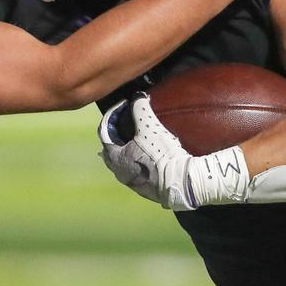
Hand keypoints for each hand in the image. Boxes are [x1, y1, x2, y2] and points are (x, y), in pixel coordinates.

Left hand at [98, 94, 249, 209]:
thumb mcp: (149, 126)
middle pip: (111, 150)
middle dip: (115, 135)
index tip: (123, 107)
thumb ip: (140, 108)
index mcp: (116, 158)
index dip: (111, 116)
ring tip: (136, 138)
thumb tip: (138, 97)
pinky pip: (136, 171)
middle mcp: (120, 173)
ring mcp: (133, 183)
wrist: (181, 182)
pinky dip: (137, 160)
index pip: (104, 132)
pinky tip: (149, 156)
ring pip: (123, 163)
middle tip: (124, 123)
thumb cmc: (161, 154)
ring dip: (126, 149)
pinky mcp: (147, 189)